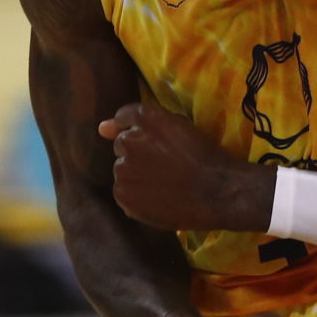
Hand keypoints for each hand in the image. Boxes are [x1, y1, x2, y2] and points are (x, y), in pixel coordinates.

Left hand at [100, 102, 274, 233]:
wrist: (216, 191)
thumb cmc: (203, 156)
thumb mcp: (178, 126)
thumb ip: (138, 122)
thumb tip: (100, 128)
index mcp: (145, 119)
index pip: (125, 118)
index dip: (141, 133)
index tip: (154, 145)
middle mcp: (129, 142)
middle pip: (122, 146)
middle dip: (137, 154)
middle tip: (165, 167)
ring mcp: (123, 170)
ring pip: (122, 171)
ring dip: (136, 176)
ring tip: (164, 185)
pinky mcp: (123, 195)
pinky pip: (124, 194)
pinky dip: (137, 197)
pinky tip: (159, 198)